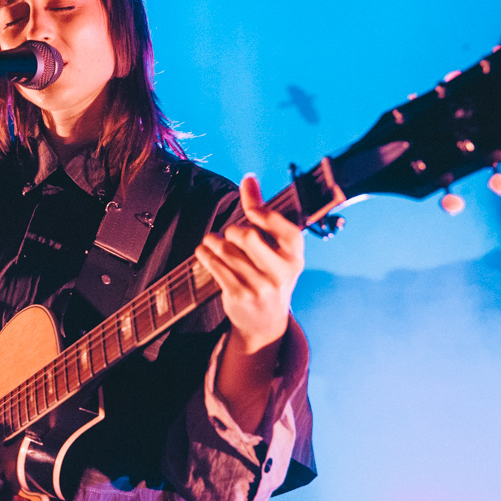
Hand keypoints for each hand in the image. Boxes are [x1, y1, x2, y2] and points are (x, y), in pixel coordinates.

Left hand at [195, 175, 303, 352]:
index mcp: (295, 256)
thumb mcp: (274, 247)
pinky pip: (215, 266)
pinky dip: (205, 254)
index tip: (251, 211)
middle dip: (234, 231)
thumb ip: (261, 210)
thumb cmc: (269, 273)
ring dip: (215, 242)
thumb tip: (249, 177)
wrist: (266, 323)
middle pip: (249, 237)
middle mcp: (282, 272)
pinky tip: (205, 252)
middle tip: (232, 235)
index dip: (265, 215)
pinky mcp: (240, 296)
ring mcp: (261, 287)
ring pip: (227, 251)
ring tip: (214, 242)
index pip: (285, 229)